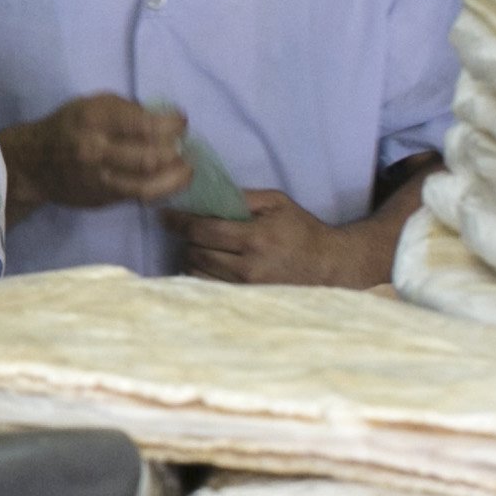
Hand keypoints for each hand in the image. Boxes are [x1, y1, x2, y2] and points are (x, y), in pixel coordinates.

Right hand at [14, 95, 192, 209]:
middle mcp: (95, 149)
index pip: (142, 124)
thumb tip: (162, 119)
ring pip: (148, 183)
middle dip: (175, 150)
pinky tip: (171, 180)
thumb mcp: (88, 105)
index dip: (170, 124)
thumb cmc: (67, 127)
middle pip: (149, 155)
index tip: (181, 122)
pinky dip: (162, 189)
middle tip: (184, 144)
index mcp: (92, 119)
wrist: (32, 163)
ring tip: (187, 168)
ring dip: (176, 176)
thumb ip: (123, 109)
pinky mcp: (102, 197)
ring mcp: (98, 177)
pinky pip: (140, 196)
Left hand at [178, 189, 388, 287]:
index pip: (201, 231)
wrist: (330, 267)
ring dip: (192, 257)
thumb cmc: (301, 230)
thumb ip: (242, 197)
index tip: (165, 216)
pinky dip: (200, 274)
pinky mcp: (246, 301)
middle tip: (190, 230)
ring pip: (196, 272)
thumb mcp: (277, 203)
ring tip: (201, 247)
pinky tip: (208, 264)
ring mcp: (246, 289)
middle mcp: (248, 267)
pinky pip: (207, 288)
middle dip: (187, 238)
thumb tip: (203, 194)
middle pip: (195, 251)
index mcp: (256, 238)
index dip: (178, 222)